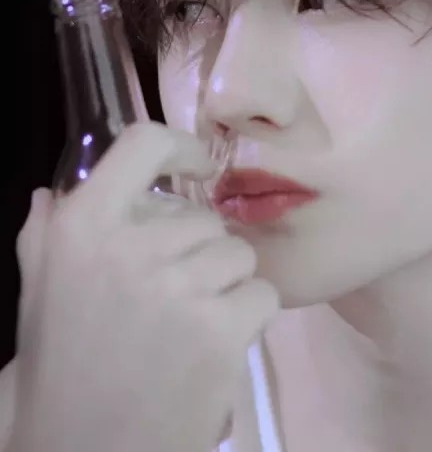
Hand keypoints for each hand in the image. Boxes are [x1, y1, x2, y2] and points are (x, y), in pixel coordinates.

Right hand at [11, 123, 278, 451]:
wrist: (84, 449)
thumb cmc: (60, 365)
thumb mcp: (39, 291)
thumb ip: (45, 235)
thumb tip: (49, 194)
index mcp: (83, 226)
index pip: (144, 142)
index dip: (180, 147)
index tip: (196, 166)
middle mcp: (132, 247)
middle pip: (205, 218)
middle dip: (198, 252)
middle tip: (173, 294)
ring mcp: (178, 289)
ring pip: (237, 254)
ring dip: (224, 284)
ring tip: (191, 321)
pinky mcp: (218, 331)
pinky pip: (261, 293)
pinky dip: (248, 316)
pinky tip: (215, 341)